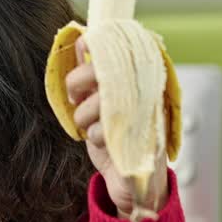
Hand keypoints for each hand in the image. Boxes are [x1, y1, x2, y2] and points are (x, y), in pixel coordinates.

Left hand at [67, 37, 168, 219]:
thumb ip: (93, 73)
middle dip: (77, 82)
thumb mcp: (100, 100)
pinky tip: (106, 142)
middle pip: (102, 68)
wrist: (132, 180)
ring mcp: (143, 113)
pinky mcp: (136, 136)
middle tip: (76, 97)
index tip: (79, 64)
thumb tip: (82, 41)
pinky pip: (99, 128)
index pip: (116, 49)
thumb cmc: (116, 136)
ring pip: (97, 100)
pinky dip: (93, 136)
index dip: (91, 53)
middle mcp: (145, 89)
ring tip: (93, 127)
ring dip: (84, 116)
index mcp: (140, 76)